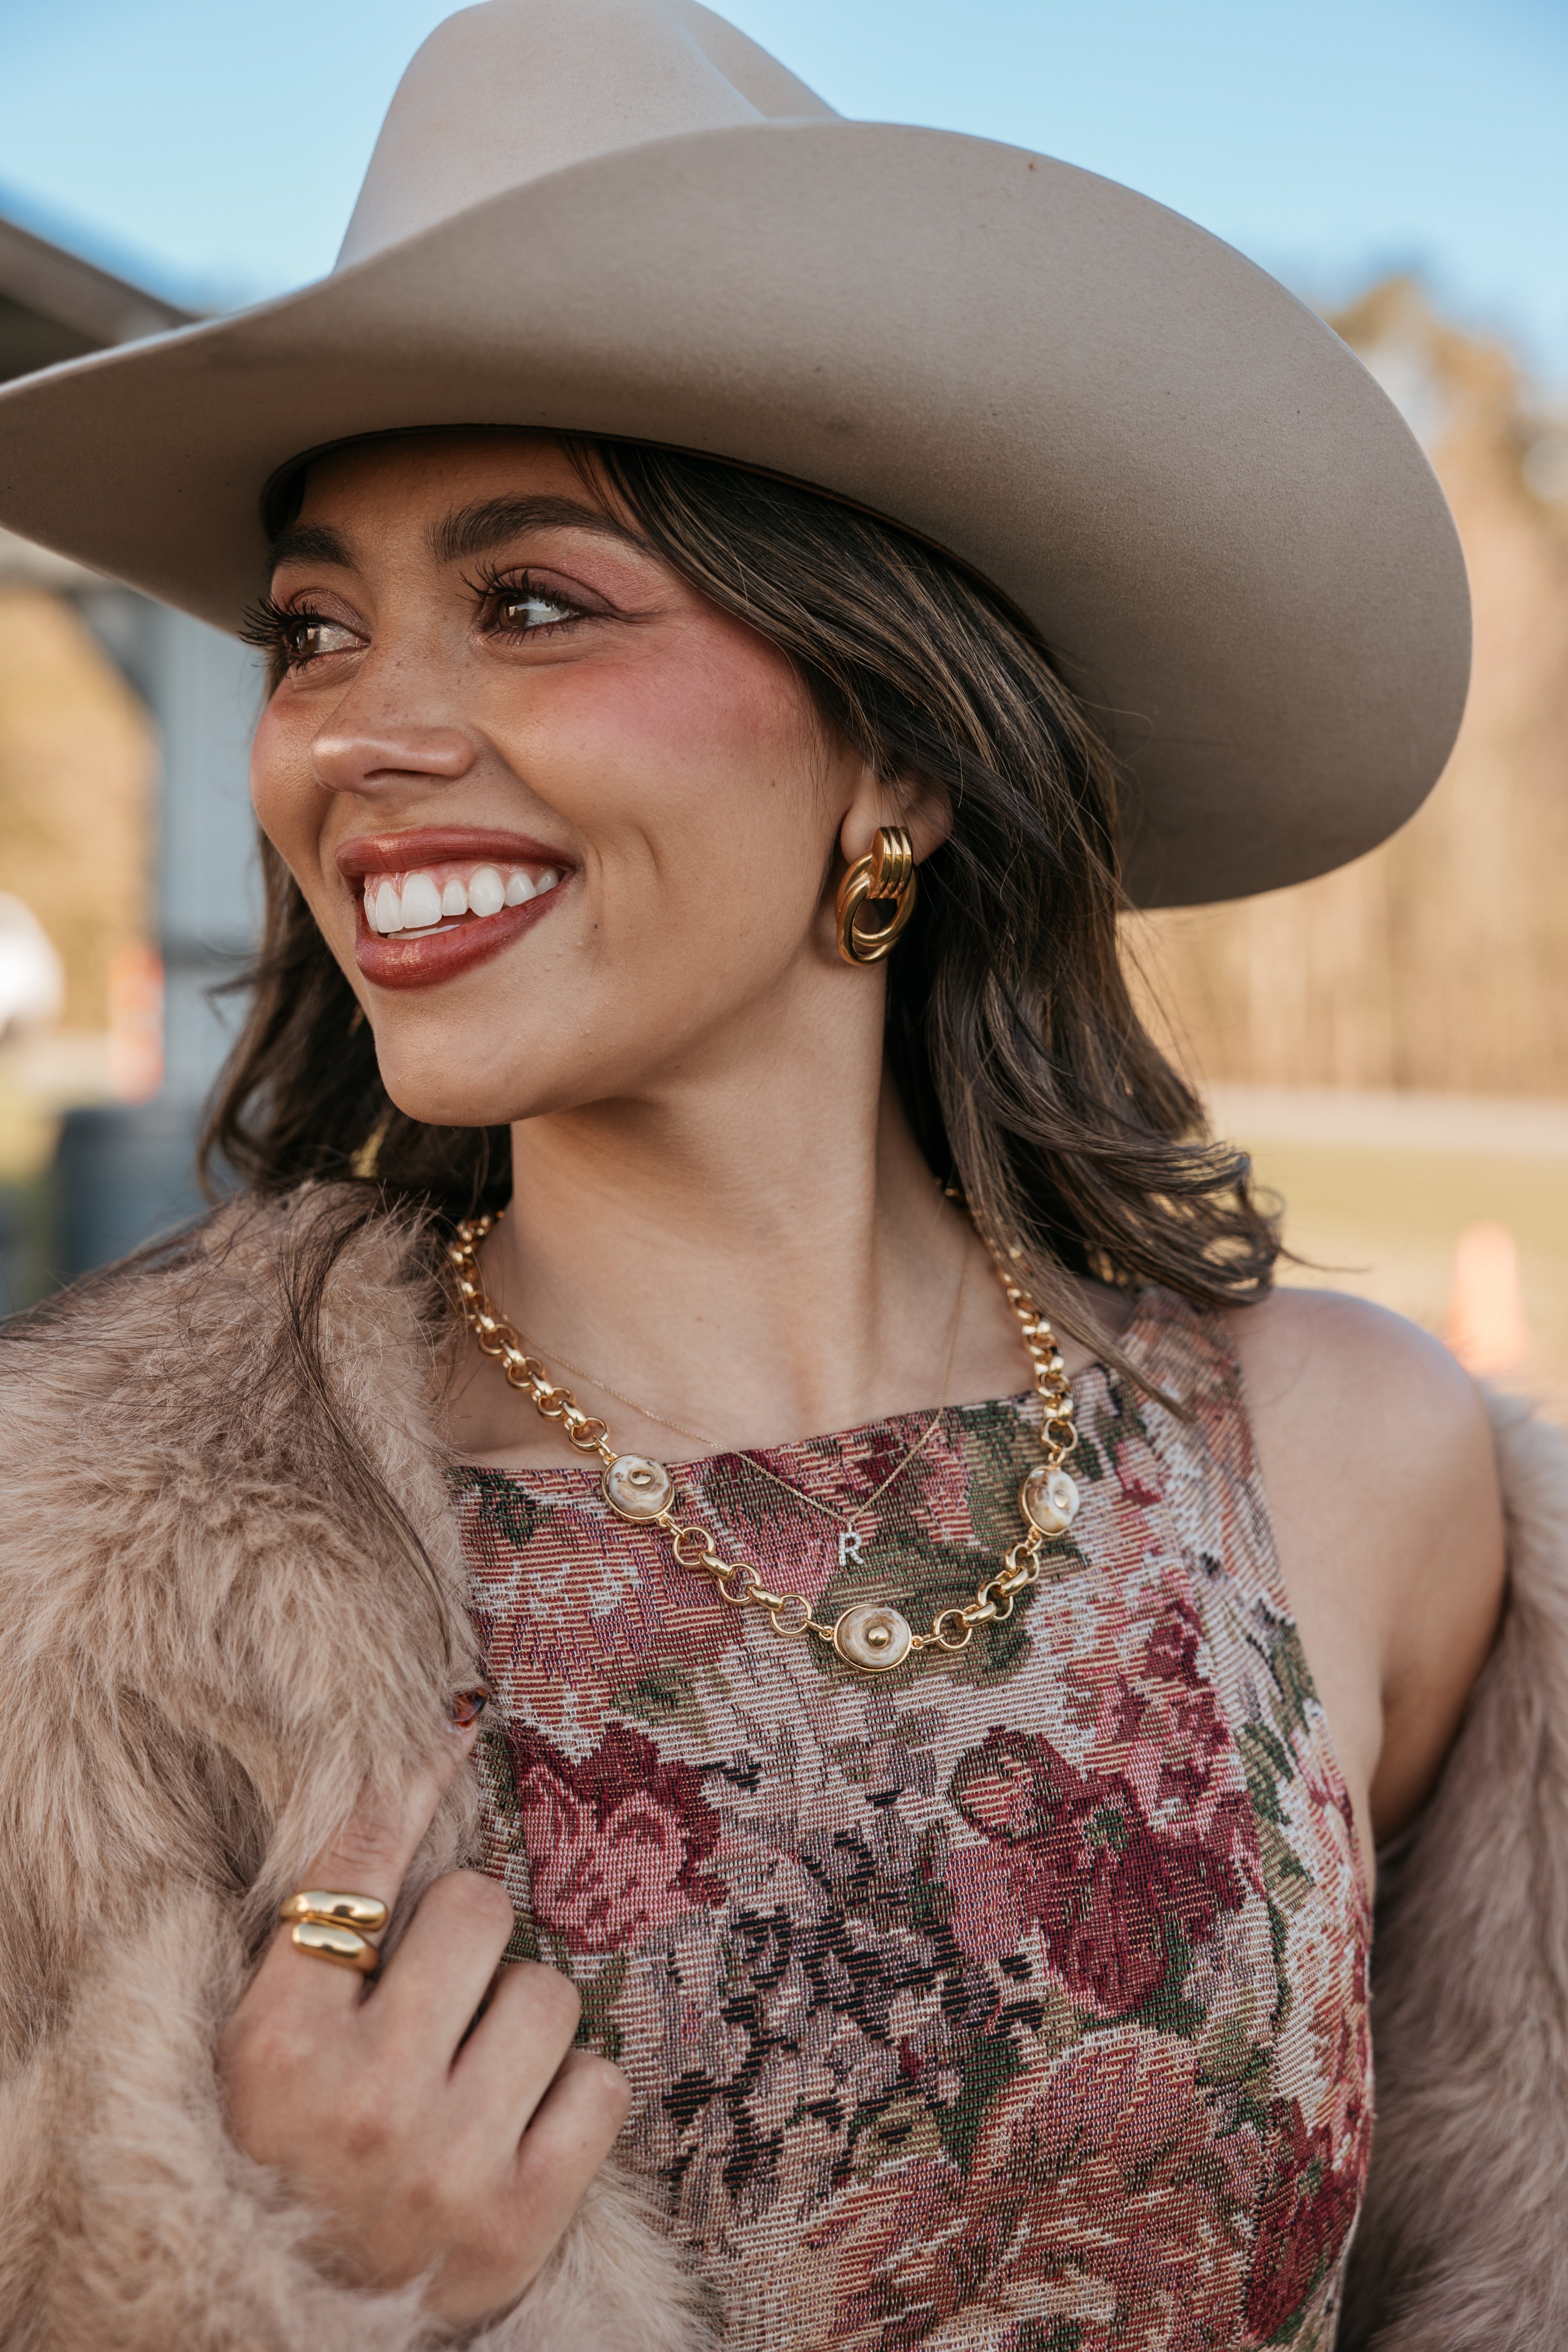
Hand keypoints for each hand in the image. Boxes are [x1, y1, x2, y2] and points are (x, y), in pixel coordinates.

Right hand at [219, 1729, 629, 2325]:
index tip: (449, 1736)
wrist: (286, 2333)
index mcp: (277, 2051)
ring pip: (548, 1992)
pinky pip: (602, 2084)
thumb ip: (313, 1942)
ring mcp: (448, 2163)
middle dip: (466, 1939)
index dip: (405, 1791)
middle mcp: (363, 2102)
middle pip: (476, 1910)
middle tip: (441, 1994)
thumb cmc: (281, 2168)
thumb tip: (399, 1777)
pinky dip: (573, 2098)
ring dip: (521, 2020)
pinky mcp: (523, 2220)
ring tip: (474, 2074)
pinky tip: (522, 2127)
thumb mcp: (258, 2057)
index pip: (357, 1871)